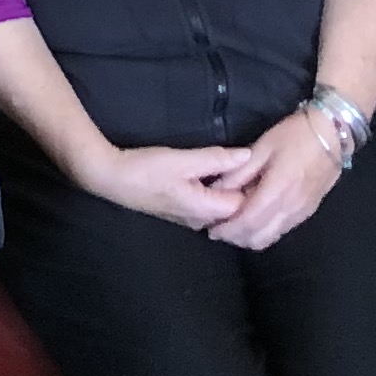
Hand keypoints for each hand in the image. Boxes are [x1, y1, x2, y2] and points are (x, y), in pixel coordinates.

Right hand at [77, 138, 256, 229]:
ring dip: (232, 190)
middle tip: (257, 166)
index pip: (244, 206)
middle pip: (235, 211)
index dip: (256, 187)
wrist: (111, 178)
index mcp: (205, 209)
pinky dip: (218, 192)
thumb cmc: (146, 169)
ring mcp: (190, 219)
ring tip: (241, 168)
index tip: (264, 167)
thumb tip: (248, 155)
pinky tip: (219, 175)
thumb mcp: (184, 160)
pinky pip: (210, 206)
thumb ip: (217, 159)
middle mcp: (201, 221)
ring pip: (222, 209)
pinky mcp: (182, 211)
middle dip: (246, 190)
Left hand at [211, 106, 343, 250]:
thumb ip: (240, 171)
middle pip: (259, 237)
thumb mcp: (263, 146)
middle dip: (236, 238)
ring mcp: (301, 213)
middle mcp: (291, 208)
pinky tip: (256, 219)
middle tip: (220, 229)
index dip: (228, 230)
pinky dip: (264, 231)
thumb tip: (216, 189)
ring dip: (250, 237)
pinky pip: (282, 231)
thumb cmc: (295, 135)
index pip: (248, 221)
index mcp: (278, 189)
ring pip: (271, 238)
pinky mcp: (307, 213)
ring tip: (234, 225)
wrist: (333, 134)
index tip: (212, 229)